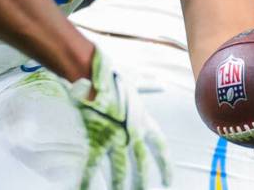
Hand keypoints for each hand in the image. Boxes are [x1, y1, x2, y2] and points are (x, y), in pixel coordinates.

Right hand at [69, 48, 170, 189]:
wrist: (93, 76)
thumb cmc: (113, 78)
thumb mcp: (133, 83)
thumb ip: (147, 85)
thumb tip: (161, 82)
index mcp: (144, 120)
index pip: (160, 146)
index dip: (165, 165)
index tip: (169, 180)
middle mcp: (133, 132)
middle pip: (141, 162)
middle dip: (142, 180)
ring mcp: (115, 137)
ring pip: (119, 167)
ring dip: (118, 183)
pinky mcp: (96, 138)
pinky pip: (93, 163)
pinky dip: (87, 177)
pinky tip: (84, 188)